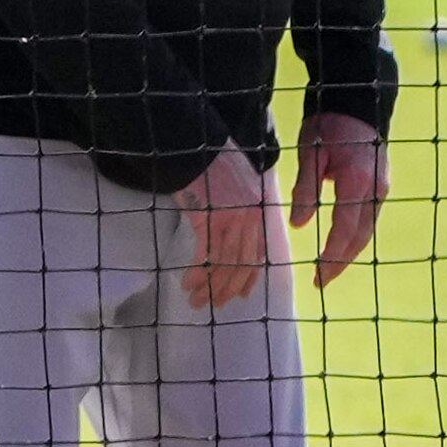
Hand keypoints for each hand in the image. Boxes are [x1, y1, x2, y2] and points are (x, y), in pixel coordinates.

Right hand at [170, 146, 279, 311]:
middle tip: (210, 304)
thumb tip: (225, 235)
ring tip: (194, 299)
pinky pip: (207, 255)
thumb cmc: (209, 163)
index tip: (240, 294)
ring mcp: (233, 218)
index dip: (248, 277)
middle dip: (226, 288)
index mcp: (257, 209)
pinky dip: (198, 272)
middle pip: (243, 263)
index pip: (258, 252)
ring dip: (208, 285)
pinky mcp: (213, 217)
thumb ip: (236, 211)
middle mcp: (251, 216)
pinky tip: (188, 282)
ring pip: (225, 263)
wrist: (194, 143)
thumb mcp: (233, 188)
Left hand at [289, 110, 389, 286]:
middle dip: (340, 263)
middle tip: (320, 282)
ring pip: (366, 232)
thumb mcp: (309, 154)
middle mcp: (375, 191)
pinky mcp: (381, 189)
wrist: (357, 106)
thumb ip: (305, 189)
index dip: (331, 255)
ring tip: (328, 270)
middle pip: (360, 238)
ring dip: (348, 254)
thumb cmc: (328, 126)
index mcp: (356, 182)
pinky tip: (339, 247)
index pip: (344, 229)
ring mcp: (381, 191)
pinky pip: (367, 221)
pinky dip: (354, 238)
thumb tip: (298, 225)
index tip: (317, 274)